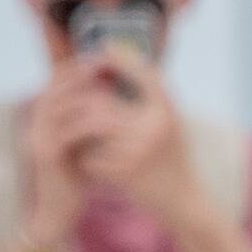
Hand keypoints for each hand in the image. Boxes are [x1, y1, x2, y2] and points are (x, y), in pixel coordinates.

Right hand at [14, 73, 109, 249]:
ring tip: (109, 88)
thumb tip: (108, 96)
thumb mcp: (79, 145)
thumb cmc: (72, 179)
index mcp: (41, 122)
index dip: (73, 70)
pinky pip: (67, 132)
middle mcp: (34, 127)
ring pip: (57, 107)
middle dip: (78, 76)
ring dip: (84, 94)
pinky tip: (109, 119)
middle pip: (52, 89)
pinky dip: (88, 123)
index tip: (98, 59)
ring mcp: (37, 141)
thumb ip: (86, 121)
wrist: (55, 214)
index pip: (52, 86)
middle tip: (104, 66)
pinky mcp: (47, 157)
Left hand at [58, 53, 187, 216]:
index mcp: (168, 112)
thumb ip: (149, 100)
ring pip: (93, 127)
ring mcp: (139, 150)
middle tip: (67, 98)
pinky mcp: (125, 173)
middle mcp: (156, 127)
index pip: (144, 74)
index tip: (102, 50)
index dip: (121, 59)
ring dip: (78, 129)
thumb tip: (117, 69)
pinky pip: (90, 156)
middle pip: (106, 101)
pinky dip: (83, 158)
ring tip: (70, 129)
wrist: (184, 202)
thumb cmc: (173, 160)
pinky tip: (80, 160)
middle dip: (82, 99)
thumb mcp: (170, 125)